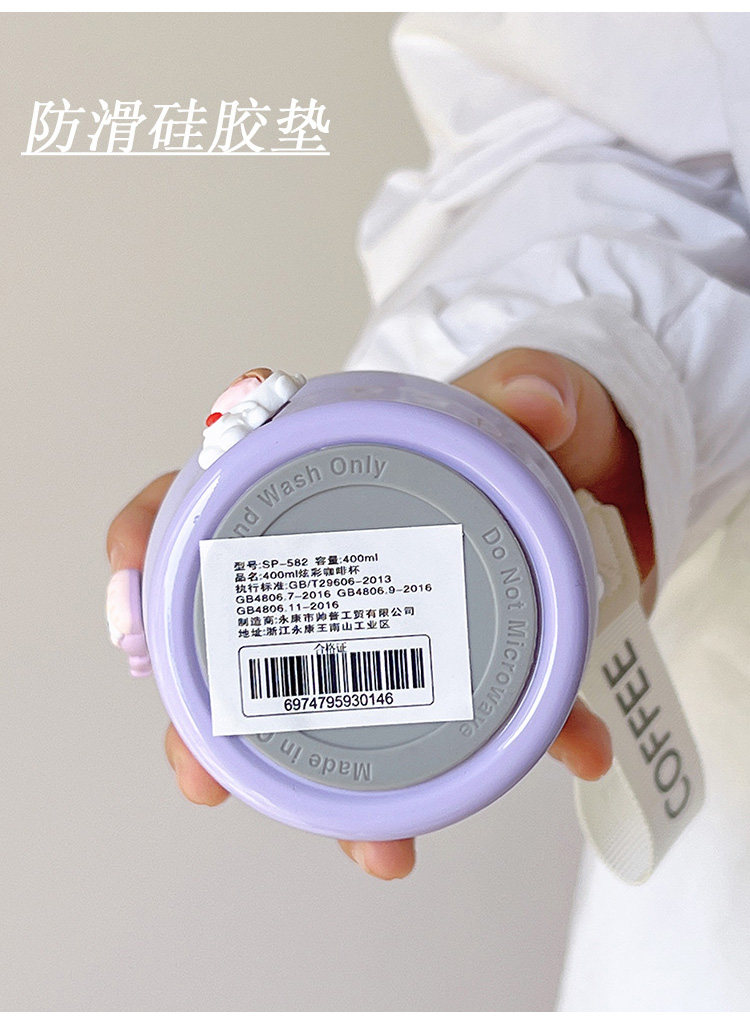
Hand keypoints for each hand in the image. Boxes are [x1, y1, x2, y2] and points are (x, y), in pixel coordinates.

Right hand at [106, 349, 654, 881]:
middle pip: (236, 638)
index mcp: (328, 479)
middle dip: (206, 718)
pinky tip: (568, 760)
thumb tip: (537, 400)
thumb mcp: (534, 397)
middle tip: (201, 773)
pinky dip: (515, 759)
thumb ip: (534, 389)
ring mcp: (392, 625)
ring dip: (340, 796)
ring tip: (378, 849)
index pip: (203, 491)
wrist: (601, 484)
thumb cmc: (537, 434)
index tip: (133, 581)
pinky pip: (469, 727)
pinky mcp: (464, 666)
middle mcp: (339, 563)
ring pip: (331, 714)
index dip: (148, 533)